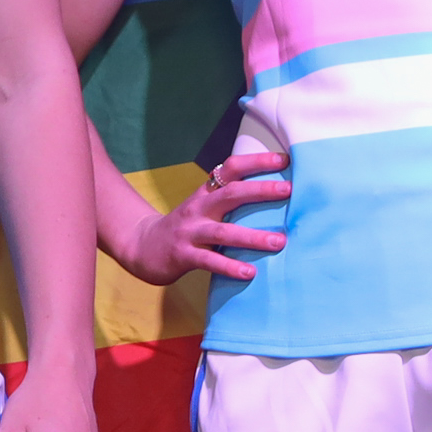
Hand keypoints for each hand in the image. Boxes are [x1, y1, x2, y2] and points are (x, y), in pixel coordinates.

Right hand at [113, 150, 291, 286]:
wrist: (143, 246)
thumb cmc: (185, 228)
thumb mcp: (204, 207)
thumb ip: (229, 201)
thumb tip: (272, 196)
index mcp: (206, 193)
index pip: (231, 168)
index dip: (256, 162)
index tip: (284, 159)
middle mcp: (198, 208)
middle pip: (231, 194)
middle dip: (261, 190)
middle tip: (288, 190)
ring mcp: (190, 232)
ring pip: (223, 232)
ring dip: (253, 237)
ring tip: (279, 241)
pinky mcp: (183, 255)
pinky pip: (209, 261)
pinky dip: (230, 267)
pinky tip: (249, 273)